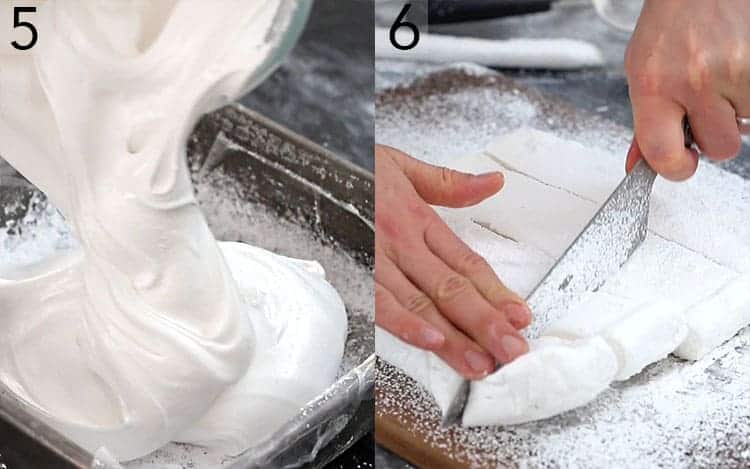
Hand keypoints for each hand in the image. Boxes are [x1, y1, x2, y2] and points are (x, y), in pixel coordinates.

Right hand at [375, 145, 529, 379]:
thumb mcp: (403, 166)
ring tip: (478, 362)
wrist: (309, 165)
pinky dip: (404, 323)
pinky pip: (379, 302)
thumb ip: (450, 183)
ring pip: (421, 303)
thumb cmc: (353, 169)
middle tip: (511, 351)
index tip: (520, 317)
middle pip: (451, 289)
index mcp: (418, 219)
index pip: (466, 262)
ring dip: (452, 337)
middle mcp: (402, 241)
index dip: (496, 292)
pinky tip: (429, 341)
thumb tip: (493, 182)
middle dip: (485, 325)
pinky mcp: (352, 270)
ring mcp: (377, 258)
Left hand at [624, 0, 748, 179]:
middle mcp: (695, 79)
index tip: (680, 163)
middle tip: (706, 106)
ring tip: (720, 76)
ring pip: (746, 127)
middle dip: (714, 133)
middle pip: (720, 148)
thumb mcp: (642, 71)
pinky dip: (749, 94)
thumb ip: (644, 122)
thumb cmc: (670, 24)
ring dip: (736, 110)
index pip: (663, 154)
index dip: (675, 168)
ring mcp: (735, 70)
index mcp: (654, 84)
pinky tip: (736, 69)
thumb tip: (638, 165)